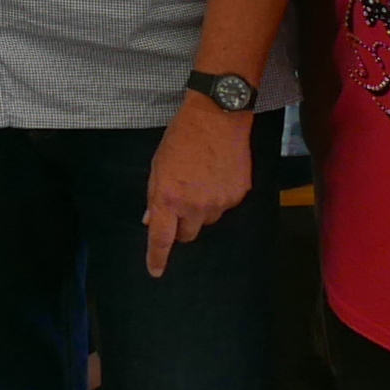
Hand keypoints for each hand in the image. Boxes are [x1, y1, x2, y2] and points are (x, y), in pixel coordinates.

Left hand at [140, 92, 253, 276]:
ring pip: (207, 220)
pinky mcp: (238, 195)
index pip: (161, 238)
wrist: (217, 118)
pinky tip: (217, 174)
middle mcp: (194, 206)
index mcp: (168, 198)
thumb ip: (155, 197)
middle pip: (187, 234)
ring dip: (201, 209)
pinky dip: (219, 197)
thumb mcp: (158, 166)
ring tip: (201, 179)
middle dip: (181, 225)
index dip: (157, 258)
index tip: (155, 271)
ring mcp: (219, 202)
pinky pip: (225, 206)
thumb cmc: (181, 139)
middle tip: (181, 202)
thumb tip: (151, 220)